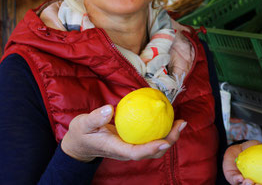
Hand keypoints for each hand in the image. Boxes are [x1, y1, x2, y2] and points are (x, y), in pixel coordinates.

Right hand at [61, 104, 186, 161]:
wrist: (80, 143)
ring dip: (170, 135)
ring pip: (155, 146)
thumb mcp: (83, 124)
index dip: (152, 148)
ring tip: (181, 121)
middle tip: (181, 123)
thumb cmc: (82, 133)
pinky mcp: (134, 141)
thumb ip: (95, 118)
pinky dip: (161, 128)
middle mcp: (128, 150)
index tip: (165, 141)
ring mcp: (132, 146)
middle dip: (169, 140)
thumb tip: (109, 109)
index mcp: (117, 149)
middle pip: (153, 152)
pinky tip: (168, 116)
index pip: (137, 152)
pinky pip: (151, 136)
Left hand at [223, 140, 261, 184]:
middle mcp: (252, 181)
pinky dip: (237, 180)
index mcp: (260, 176)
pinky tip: (240, 177)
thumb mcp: (260, 148)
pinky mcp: (232, 178)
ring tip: (249, 182)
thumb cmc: (250, 151)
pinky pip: (235, 180)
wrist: (236, 149)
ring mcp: (242, 181)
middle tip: (259, 184)